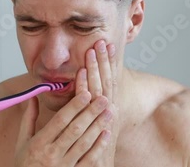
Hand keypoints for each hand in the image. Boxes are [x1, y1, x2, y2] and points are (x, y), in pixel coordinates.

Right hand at [14, 69, 112, 166]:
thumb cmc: (24, 163)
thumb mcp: (22, 141)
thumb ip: (29, 118)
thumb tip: (33, 96)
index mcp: (39, 143)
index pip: (59, 121)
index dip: (74, 106)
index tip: (85, 93)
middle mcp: (52, 154)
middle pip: (75, 130)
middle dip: (90, 113)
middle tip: (103, 99)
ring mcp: (64, 166)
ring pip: (84, 144)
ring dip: (98, 127)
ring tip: (109, 112)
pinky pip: (89, 161)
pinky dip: (99, 147)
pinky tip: (107, 134)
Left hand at [81, 40, 118, 164]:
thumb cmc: (95, 148)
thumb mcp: (97, 125)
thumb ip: (89, 107)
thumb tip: (88, 89)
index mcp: (108, 109)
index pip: (109, 81)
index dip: (107, 63)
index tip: (106, 44)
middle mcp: (109, 112)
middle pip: (107, 81)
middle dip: (104, 61)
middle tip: (101, 41)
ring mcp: (104, 119)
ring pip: (100, 90)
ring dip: (97, 70)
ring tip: (92, 51)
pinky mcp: (96, 128)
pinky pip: (88, 105)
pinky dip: (85, 90)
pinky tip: (81, 76)